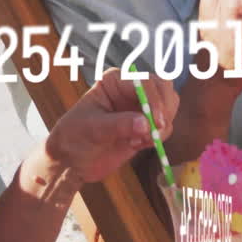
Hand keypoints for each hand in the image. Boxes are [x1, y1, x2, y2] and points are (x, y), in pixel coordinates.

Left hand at [46, 68, 178, 183]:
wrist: (72, 160)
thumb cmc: (74, 136)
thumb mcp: (93, 128)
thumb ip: (120, 125)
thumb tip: (146, 124)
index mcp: (116, 81)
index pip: (145, 82)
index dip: (154, 100)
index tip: (155, 122)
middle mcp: (131, 90)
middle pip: (163, 88)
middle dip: (164, 109)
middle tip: (157, 130)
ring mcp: (140, 107)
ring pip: (169, 106)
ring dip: (163, 125)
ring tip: (141, 140)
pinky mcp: (146, 126)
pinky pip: (165, 127)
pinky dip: (158, 137)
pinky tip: (138, 144)